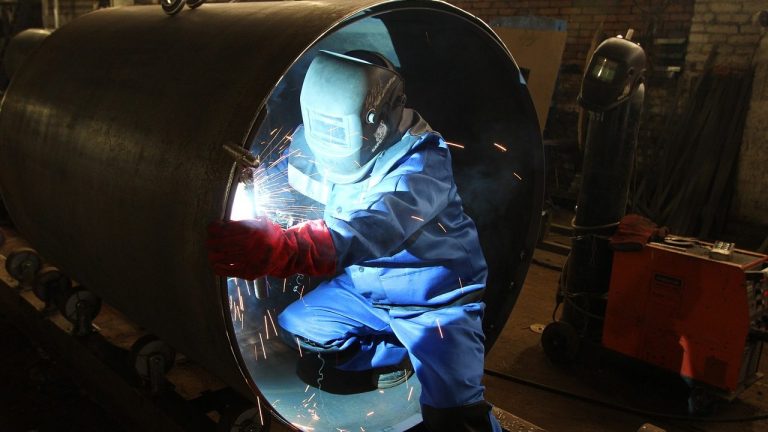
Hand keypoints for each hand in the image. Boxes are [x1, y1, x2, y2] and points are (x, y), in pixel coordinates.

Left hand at [206, 218, 337, 278]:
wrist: (287, 254)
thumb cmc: (271, 236)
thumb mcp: (262, 223)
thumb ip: (244, 222)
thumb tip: (222, 224)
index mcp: (251, 231)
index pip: (224, 229)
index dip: (213, 228)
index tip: (210, 228)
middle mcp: (249, 246)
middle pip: (219, 243)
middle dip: (211, 241)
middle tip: (208, 241)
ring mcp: (248, 260)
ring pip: (220, 256)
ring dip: (212, 253)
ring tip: (211, 251)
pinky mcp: (247, 272)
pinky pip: (226, 271)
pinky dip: (217, 266)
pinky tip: (215, 263)